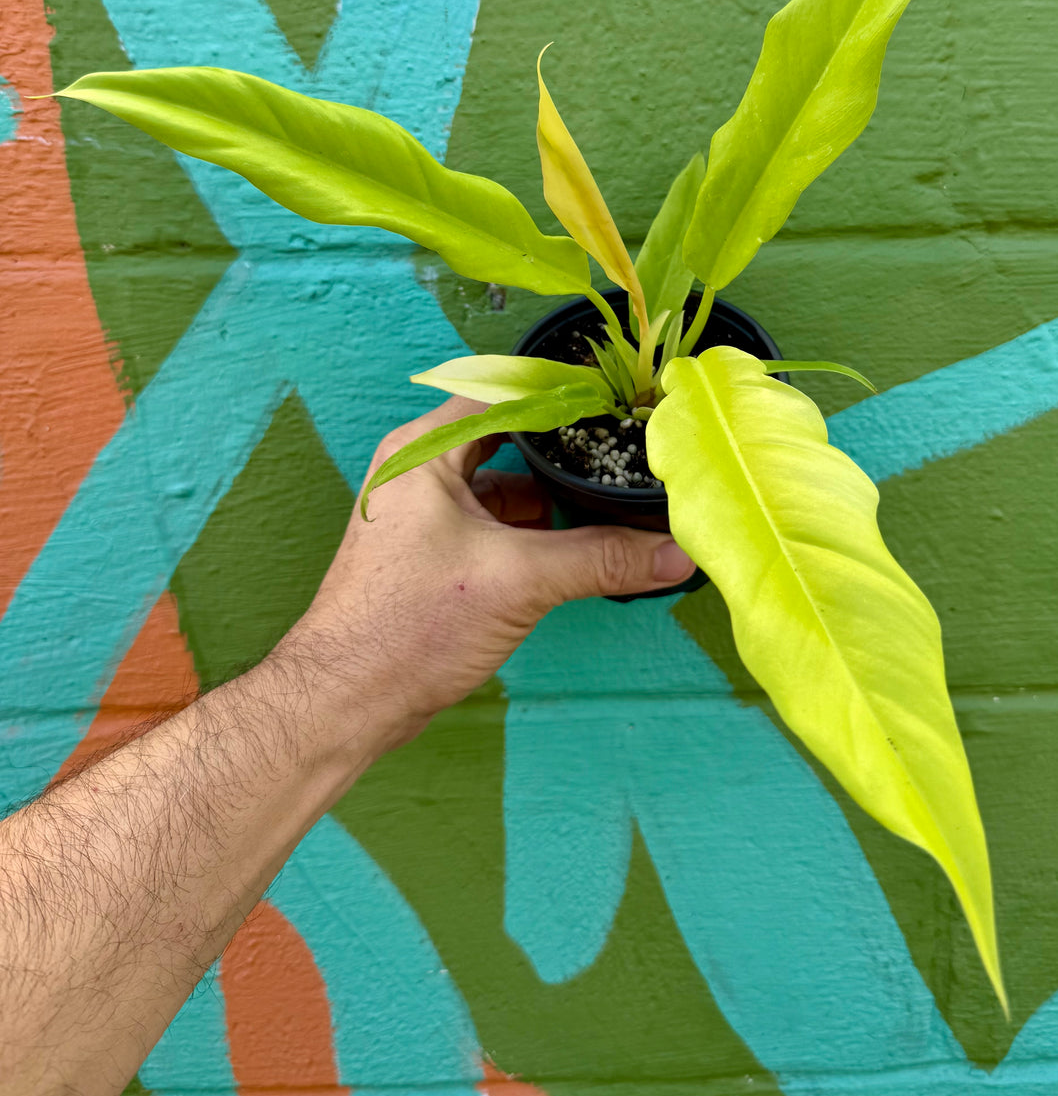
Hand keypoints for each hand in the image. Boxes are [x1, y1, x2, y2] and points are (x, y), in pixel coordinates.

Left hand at [280, 397, 694, 754]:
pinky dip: (538, 532)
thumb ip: (603, 559)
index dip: (569, 398)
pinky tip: (581, 548)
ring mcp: (428, 512)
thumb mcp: (519, 581)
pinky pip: (500, 523)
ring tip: (615, 505)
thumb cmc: (405, 626)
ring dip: (556, 499)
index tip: (624, 405)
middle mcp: (422, 469)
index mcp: (426, 450)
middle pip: (514, 439)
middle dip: (570, 454)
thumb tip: (675, 552)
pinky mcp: (437, 551)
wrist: (346, 701)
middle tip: (630, 457)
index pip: (510, 394)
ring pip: (509, 484)